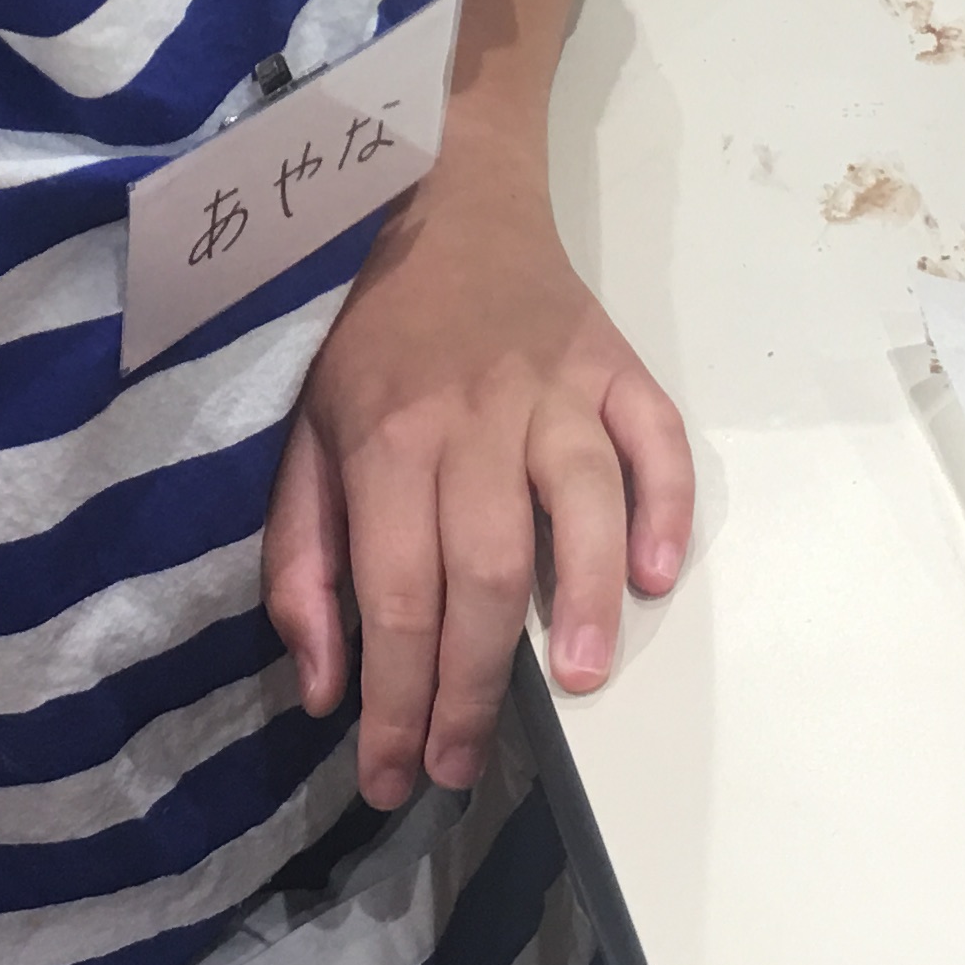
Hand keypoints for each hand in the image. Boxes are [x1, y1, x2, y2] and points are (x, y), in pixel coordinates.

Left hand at [264, 161, 690, 809]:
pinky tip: (659, 575)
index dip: (395, 698)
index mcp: (384, 436)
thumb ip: (303, 558)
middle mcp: (473, 416)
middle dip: (473, 684)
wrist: (433, 188)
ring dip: (583, 596)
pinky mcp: (613, 362)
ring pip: (581, 501)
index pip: (394, 593)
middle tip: (463, 764)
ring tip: (577, 682)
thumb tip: (326, 686)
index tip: (392, 776)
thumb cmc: (358, 329)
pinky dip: (668, 506)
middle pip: (484, 568)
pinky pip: (656, 437)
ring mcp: (554, 387)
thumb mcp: (296, 433)